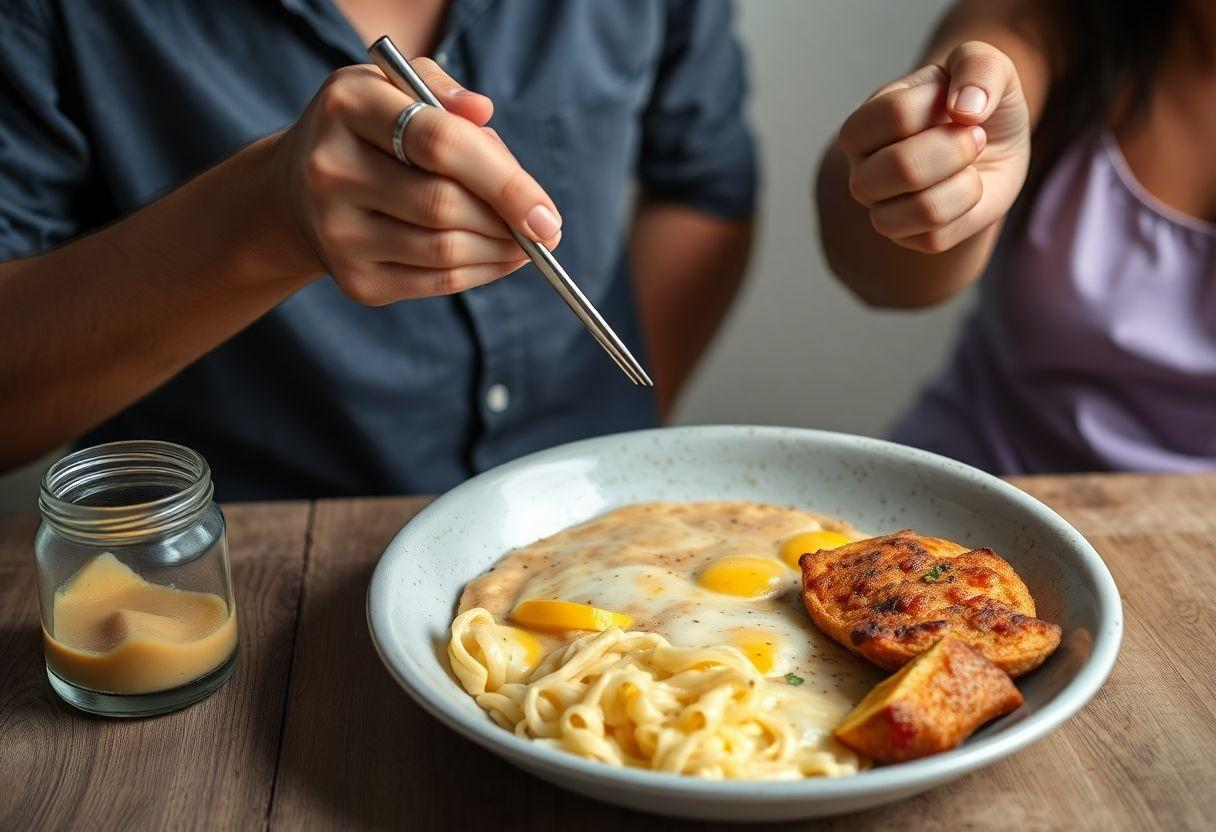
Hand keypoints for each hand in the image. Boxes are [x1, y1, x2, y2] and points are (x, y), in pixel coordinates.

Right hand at [271, 60, 561, 303]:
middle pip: (443, 205)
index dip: (503, 180)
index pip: (437, 142)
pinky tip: (500, 258)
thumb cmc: (369, 130)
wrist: (295, 191)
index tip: (547, 213)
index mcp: (347, 105)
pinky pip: (436, 282)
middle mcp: (331, 169)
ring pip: (443, 250)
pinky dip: (481, 273)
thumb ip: (443, 91)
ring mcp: (337, 231)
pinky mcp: (354, 280)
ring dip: (500, 251)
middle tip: (544, 226)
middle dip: (507, 220)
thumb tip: (483, 114)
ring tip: (526, 242)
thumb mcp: (395, 88)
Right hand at [837, 41, 1030, 253]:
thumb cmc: (977, 104)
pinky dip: (968, 208)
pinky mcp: (909, 239)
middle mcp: (862, 171)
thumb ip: (978, 64)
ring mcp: (881, 210)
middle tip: (974, 137)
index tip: (961, 103)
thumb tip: (965, 109)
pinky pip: (938, 235)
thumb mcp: (987, 65)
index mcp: (863, 126)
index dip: (942, 104)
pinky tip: (966, 189)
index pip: (895, 114)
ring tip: (970, 165)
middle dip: (957, 148)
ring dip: (965, 182)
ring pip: (922, 208)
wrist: (995, 146)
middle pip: (902, 167)